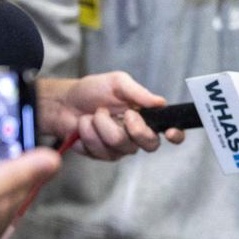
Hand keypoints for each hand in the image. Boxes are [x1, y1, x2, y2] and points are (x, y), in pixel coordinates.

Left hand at [38, 72, 185, 159]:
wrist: (63, 103)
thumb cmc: (91, 90)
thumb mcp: (117, 82)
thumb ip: (138, 92)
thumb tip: (160, 102)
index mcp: (146, 116)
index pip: (170, 130)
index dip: (175, 134)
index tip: (170, 132)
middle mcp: (137, 134)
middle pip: (150, 144)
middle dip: (135, 129)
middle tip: (124, 114)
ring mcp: (121, 147)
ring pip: (121, 145)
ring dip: (102, 125)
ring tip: (94, 114)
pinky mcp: (103, 155)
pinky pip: (102, 151)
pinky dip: (89, 134)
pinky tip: (84, 127)